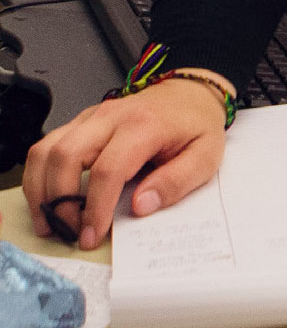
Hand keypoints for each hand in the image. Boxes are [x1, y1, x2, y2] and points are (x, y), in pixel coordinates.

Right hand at [21, 72, 234, 248]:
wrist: (191, 92)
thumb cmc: (196, 124)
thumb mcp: (205, 155)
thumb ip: (176, 182)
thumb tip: (141, 205)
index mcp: (144, 125)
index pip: (108, 170)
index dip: (95, 208)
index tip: (92, 235)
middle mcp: (112, 117)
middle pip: (66, 156)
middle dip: (59, 201)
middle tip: (69, 230)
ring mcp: (93, 117)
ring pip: (47, 149)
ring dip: (40, 189)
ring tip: (50, 221)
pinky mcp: (81, 122)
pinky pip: (46, 146)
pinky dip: (39, 175)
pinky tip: (49, 198)